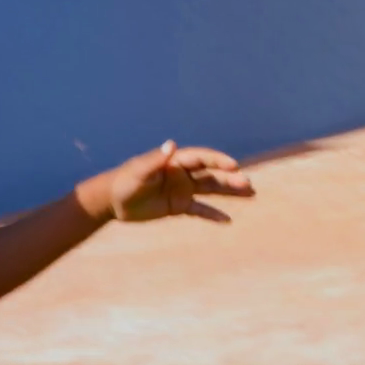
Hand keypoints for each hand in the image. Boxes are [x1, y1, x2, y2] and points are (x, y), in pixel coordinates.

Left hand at [79, 140, 254, 223]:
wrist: (113, 201)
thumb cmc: (125, 181)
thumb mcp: (138, 171)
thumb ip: (155, 160)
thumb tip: (171, 145)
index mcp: (175, 162)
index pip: (201, 159)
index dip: (218, 160)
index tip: (234, 165)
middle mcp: (183, 174)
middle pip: (211, 174)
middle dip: (230, 178)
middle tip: (249, 184)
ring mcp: (183, 190)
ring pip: (211, 189)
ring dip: (229, 192)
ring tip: (251, 194)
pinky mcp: (178, 206)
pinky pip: (200, 209)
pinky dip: (213, 214)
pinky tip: (228, 219)